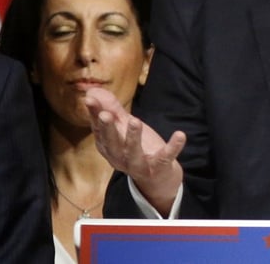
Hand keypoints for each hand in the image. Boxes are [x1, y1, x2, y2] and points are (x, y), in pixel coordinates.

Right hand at [84, 87, 186, 214]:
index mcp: (108, 147)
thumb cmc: (136, 147)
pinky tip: (180, 135)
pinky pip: (165, 158)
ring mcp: (139, 164)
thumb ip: (111, 110)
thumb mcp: (123, 128)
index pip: (99, 129)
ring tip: (135, 120)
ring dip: (133, 137)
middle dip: (108, 129)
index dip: (94, 115)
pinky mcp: (159, 167)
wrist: (157, 178)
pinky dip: (173, 147)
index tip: (89, 99)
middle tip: (105, 114)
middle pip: (112, 143)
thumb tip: (93, 91)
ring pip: (134, 152)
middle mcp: (120, 158)